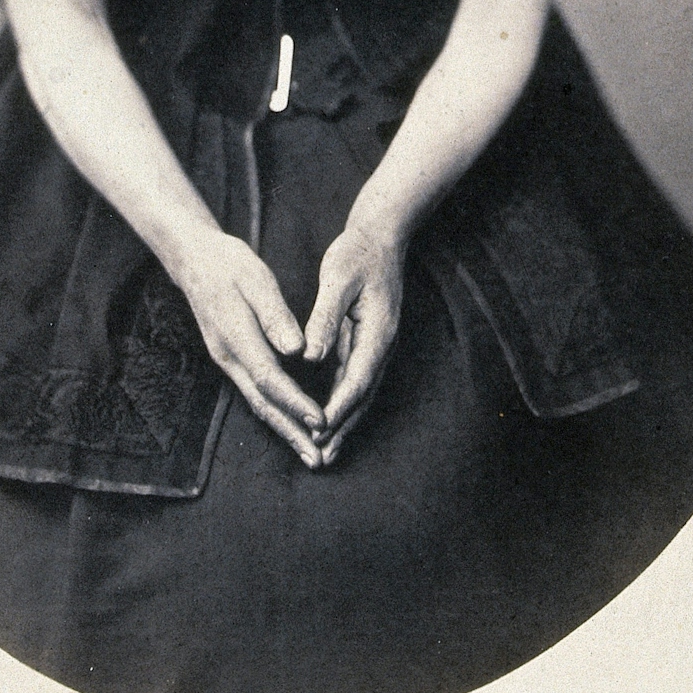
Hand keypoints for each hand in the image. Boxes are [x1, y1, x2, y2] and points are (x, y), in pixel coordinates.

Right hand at [178, 232, 325, 467]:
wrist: (194, 260)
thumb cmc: (229, 265)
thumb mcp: (256, 279)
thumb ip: (275, 316)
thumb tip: (296, 350)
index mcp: (236, 336)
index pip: (269, 378)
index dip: (296, 402)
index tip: (321, 420)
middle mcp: (228, 357)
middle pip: (262, 403)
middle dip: (291, 433)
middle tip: (318, 459)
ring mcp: (227, 361)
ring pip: (258, 403)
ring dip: (284, 430)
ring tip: (310, 454)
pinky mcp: (232, 360)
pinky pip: (256, 393)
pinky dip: (276, 413)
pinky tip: (291, 426)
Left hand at [302, 223, 405, 465]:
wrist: (380, 236)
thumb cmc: (357, 253)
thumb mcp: (338, 279)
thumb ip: (325, 318)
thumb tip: (310, 355)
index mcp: (377, 332)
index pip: (357, 379)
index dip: (338, 408)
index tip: (319, 430)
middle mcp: (381, 345)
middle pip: (362, 396)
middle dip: (343, 428)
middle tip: (322, 457)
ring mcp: (377, 345)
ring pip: (359, 392)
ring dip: (343, 421)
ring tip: (324, 449)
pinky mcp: (367, 342)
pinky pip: (354, 378)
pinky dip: (342, 401)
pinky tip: (328, 418)